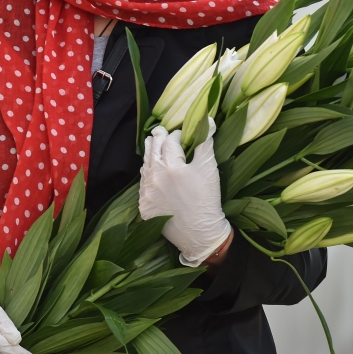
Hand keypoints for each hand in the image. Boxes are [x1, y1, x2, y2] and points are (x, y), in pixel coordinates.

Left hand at [138, 120, 232, 266]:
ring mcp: (147, 193)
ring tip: (153, 145)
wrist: (200, 234)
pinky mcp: (144, 206)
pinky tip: (153, 171)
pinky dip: (148, 175)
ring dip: (150, 155)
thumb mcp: (209, 168)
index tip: (181, 135)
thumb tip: (208, 120)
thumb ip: (205, 142)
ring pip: (145, 166)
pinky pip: (143, 185)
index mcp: (172, 166)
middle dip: (158, 139)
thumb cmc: (207, 199)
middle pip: (153, 150)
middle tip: (160, 131)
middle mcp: (155, 178)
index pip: (171, 141)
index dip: (177, 135)